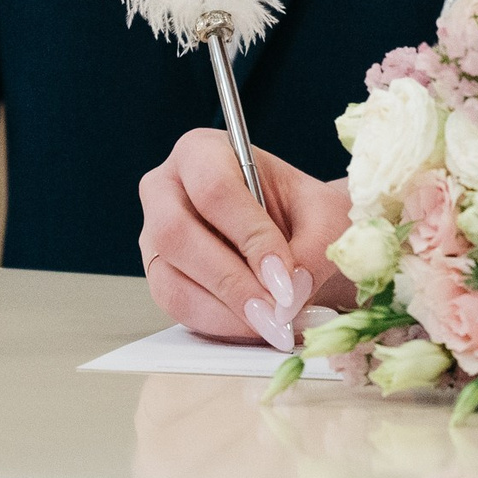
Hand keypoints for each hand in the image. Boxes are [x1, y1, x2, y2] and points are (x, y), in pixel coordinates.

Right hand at [138, 130, 353, 350]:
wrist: (295, 234)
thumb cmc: (305, 212)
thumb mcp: (324, 216)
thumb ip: (314, 247)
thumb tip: (290, 292)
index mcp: (202, 151)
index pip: (214, 189)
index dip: (249, 235)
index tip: (284, 276)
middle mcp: (165, 188)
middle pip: (176, 233)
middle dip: (230, 279)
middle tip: (275, 310)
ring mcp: (153, 235)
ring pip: (170, 278)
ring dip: (224, 309)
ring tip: (272, 324)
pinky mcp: (159, 275)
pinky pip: (176, 306)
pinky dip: (218, 323)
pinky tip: (255, 327)